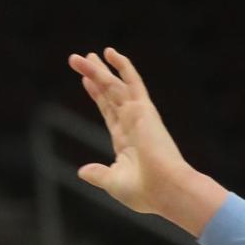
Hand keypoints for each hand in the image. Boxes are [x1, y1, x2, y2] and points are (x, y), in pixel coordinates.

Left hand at [68, 47, 193, 215]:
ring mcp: (138, 115)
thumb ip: (98, 174)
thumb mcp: (113, 183)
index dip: (98, 95)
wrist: (166, 189)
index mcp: (126, 141)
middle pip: (109, 94)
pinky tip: (109, 53)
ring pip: (113, 85)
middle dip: (96, 77)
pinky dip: (122, 67)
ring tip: (78, 57)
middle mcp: (132, 124)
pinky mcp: (144, 109)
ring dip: (96, 70)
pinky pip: (131, 83)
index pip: (108, 112)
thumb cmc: (145, 192)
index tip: (86, 81)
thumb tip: (82, 171)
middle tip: (82, 59)